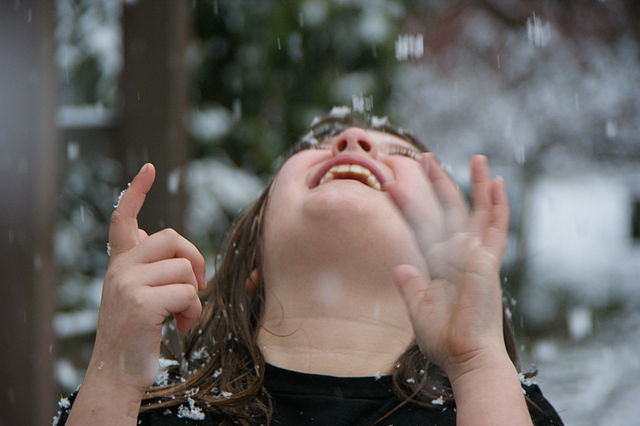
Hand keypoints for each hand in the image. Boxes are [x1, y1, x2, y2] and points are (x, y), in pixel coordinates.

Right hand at [89, 163, 205, 391]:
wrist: (117, 370)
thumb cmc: (135, 331)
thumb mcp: (135, 291)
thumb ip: (143, 264)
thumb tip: (148, 233)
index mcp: (120, 263)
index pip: (124, 218)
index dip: (137, 191)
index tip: (149, 169)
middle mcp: (120, 268)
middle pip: (172, 238)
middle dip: (195, 259)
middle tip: (198, 285)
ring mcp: (128, 284)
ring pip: (184, 269)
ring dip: (194, 296)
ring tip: (184, 316)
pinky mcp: (141, 304)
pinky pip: (186, 293)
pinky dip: (193, 310)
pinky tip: (181, 325)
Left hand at [385, 154, 508, 381]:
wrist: (465, 357)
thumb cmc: (444, 340)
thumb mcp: (419, 309)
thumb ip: (410, 285)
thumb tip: (398, 265)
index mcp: (440, 265)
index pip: (423, 226)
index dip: (408, 205)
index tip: (391, 185)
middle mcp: (458, 256)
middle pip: (449, 210)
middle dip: (437, 183)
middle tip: (424, 157)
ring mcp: (475, 256)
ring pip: (477, 211)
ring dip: (475, 184)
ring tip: (474, 156)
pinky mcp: (489, 262)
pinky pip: (496, 228)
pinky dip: (498, 205)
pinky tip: (497, 182)